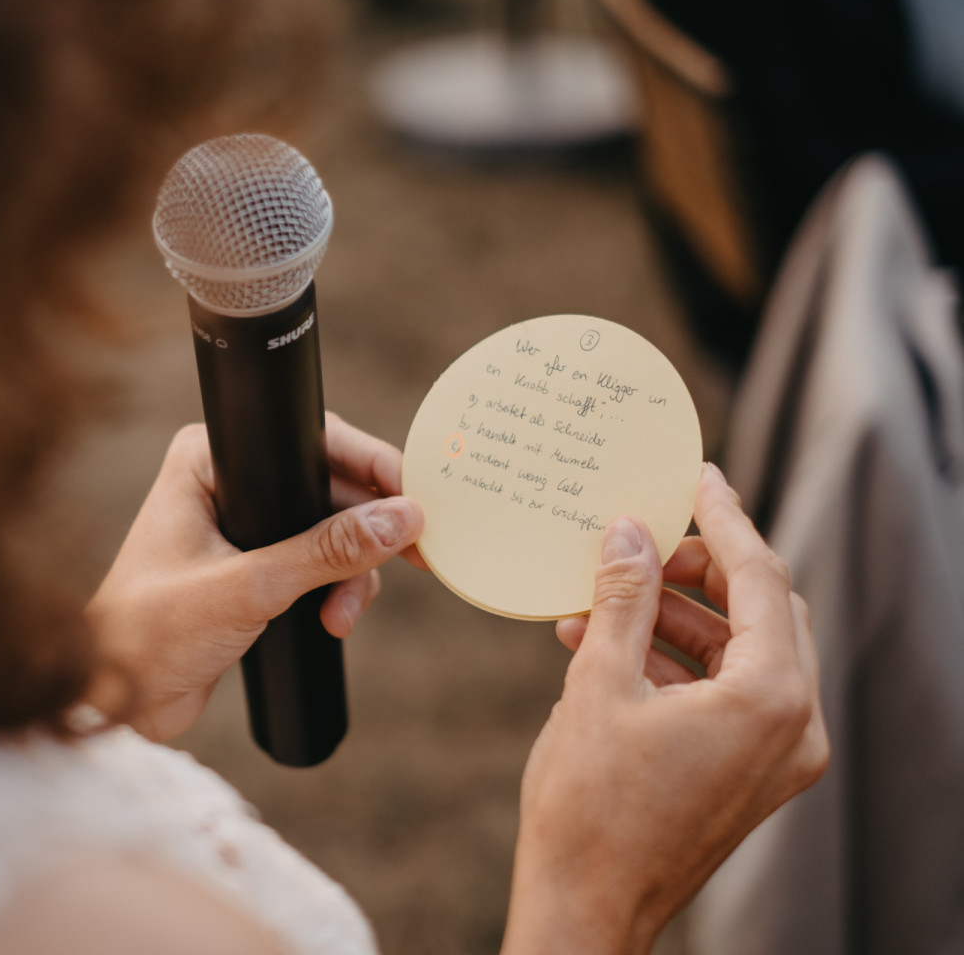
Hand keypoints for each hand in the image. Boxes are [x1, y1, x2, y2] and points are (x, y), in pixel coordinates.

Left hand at [84, 413, 425, 741]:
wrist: (116, 700)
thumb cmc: (150, 634)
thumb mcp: (249, 589)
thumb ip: (326, 552)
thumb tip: (402, 519)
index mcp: (208, 459)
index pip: (308, 440)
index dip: (370, 464)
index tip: (417, 494)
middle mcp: (226, 482)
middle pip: (328, 488)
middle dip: (365, 534)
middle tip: (417, 559)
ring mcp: (240, 525)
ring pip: (329, 531)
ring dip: (350, 573)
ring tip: (341, 616)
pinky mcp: (251, 567)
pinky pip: (316, 564)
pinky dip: (334, 589)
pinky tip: (333, 620)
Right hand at [501, 464, 828, 954]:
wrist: (585, 905)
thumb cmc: (589, 805)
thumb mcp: (597, 683)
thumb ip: (622, 598)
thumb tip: (629, 532)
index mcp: (771, 700)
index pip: (760, 579)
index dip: (723, 519)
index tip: (696, 476)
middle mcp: (796, 727)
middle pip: (763, 610)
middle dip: (699, 568)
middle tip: (642, 540)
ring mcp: (779, 756)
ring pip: (743, 651)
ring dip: (677, 616)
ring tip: (605, 596)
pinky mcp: (751, 774)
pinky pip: (729, 692)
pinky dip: (677, 662)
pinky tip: (608, 645)